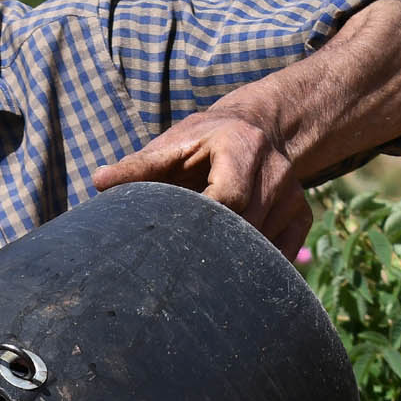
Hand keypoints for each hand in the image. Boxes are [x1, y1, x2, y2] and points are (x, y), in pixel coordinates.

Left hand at [90, 106, 310, 257]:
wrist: (262, 125)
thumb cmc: (207, 137)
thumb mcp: (175, 143)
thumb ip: (139, 166)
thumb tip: (97, 181)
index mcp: (242, 147)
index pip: (229, 197)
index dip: (205, 224)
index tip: (176, 244)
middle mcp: (275, 172)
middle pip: (246, 228)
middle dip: (214, 249)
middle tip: (182, 274)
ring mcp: (293, 196)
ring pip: (264, 246)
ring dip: (234, 261)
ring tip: (203, 275)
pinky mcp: (303, 214)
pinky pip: (283, 253)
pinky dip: (258, 264)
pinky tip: (235, 269)